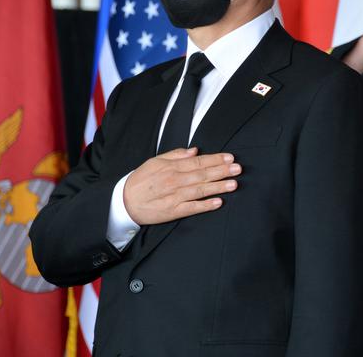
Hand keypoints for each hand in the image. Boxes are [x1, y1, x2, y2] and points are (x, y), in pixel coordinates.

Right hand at [123, 148, 240, 224]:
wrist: (124, 202)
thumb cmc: (141, 180)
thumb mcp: (155, 161)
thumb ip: (176, 155)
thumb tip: (195, 150)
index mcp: (171, 167)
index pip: (198, 162)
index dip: (215, 159)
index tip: (230, 158)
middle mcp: (174, 181)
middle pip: (202, 175)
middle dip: (222, 171)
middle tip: (238, 169)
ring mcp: (174, 197)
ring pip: (200, 190)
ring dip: (218, 187)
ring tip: (233, 184)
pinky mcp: (173, 211)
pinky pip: (192, 208)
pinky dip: (205, 205)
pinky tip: (218, 202)